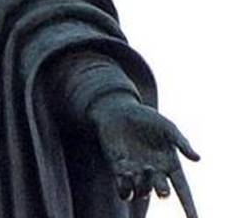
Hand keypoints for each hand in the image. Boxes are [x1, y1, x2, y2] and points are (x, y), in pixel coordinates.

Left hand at [88, 92, 198, 216]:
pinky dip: (125, 186)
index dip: (189, 206)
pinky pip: (123, 187)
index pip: (183, 190)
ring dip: (144, 188)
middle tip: (162, 189)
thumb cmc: (146, 117)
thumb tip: (198, 159)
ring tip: (142, 170)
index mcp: (170, 164)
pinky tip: (125, 172)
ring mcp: (136, 171)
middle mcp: (154, 172)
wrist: (118, 110)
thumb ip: (182, 143)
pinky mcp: (118, 168)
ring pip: (142, 192)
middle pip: (162, 191)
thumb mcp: (167, 127)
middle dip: (163, 192)